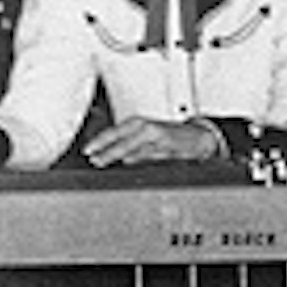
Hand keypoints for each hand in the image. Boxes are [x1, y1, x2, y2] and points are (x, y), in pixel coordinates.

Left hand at [83, 116, 222, 166]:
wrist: (198, 138)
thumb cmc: (173, 138)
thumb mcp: (149, 140)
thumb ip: (133, 149)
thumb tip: (117, 158)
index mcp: (139, 124)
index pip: (114, 132)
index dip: (100, 141)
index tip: (88, 150)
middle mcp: (146, 128)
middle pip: (121, 139)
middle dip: (106, 150)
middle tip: (93, 159)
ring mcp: (156, 137)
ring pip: (132, 147)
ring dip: (115, 155)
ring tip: (102, 161)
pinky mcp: (166, 146)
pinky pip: (147, 153)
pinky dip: (136, 158)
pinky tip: (127, 161)